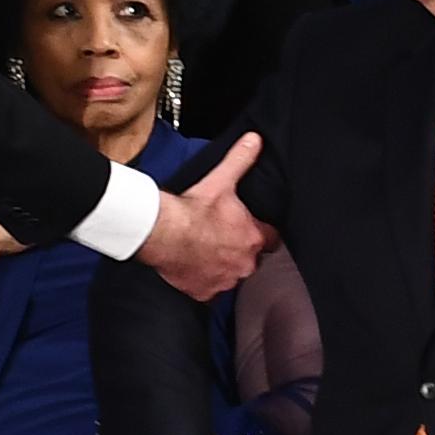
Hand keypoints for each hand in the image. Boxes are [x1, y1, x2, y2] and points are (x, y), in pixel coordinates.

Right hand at [136, 132, 266, 300]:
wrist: (163, 233)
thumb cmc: (192, 210)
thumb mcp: (221, 181)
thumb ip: (241, 160)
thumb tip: (255, 140)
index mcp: (253, 239)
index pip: (271, 239)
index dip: (262, 232)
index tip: (250, 228)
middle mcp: (244, 264)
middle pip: (251, 259)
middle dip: (240, 250)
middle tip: (222, 236)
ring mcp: (225, 281)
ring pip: (231, 275)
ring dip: (222, 265)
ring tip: (206, 250)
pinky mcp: (205, 293)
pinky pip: (209, 290)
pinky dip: (203, 280)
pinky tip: (194, 266)